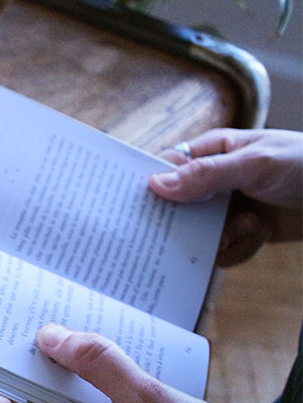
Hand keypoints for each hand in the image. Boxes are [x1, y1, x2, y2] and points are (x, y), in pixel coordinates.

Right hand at [149, 129, 302, 265]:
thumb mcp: (255, 164)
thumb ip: (206, 174)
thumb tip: (155, 184)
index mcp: (212, 151)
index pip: (166, 166)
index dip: (151, 185)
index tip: (142, 206)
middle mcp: (214, 181)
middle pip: (176, 205)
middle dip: (187, 222)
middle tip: (205, 228)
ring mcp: (228, 208)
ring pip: (197, 233)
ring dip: (220, 237)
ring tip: (250, 226)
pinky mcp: (243, 233)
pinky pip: (221, 251)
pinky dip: (239, 249)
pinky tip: (260, 234)